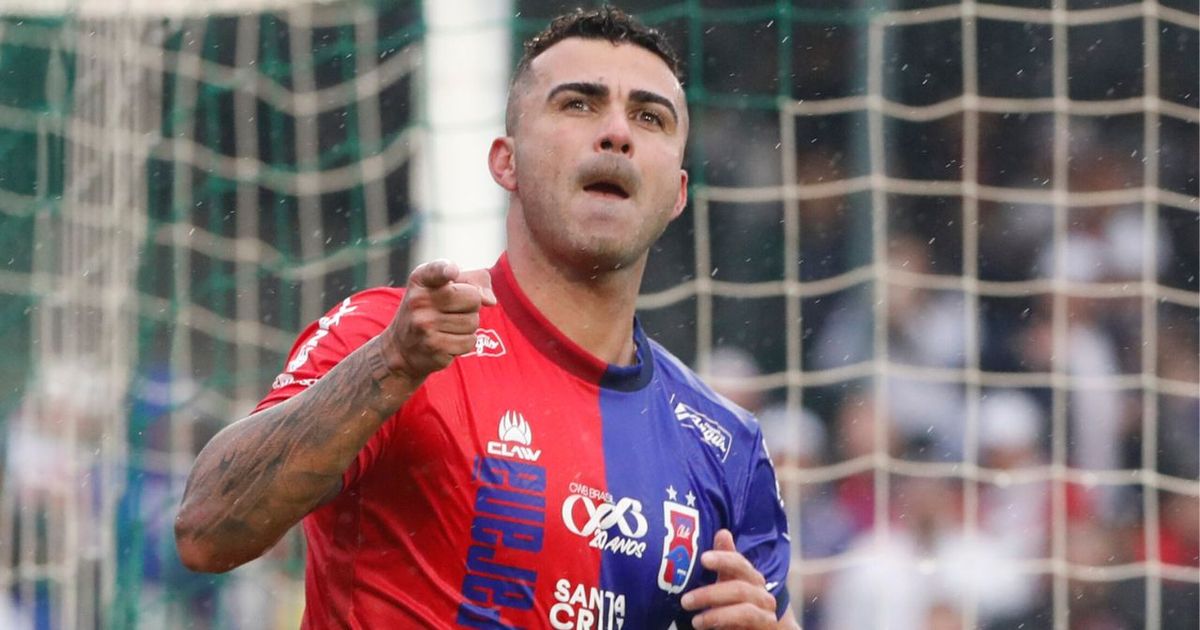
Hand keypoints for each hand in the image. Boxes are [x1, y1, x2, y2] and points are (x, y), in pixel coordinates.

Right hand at [380, 259, 496, 380]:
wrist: (401, 349)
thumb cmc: (430, 310)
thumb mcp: (443, 287)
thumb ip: (473, 281)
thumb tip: (490, 300)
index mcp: (421, 279)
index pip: (436, 270)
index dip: (446, 270)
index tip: (452, 272)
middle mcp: (419, 301)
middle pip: (473, 298)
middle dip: (471, 306)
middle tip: (453, 311)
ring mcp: (425, 325)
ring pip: (473, 322)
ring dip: (467, 327)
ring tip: (447, 327)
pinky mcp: (434, 347)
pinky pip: (469, 342)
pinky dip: (463, 343)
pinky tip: (447, 340)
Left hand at [681, 529, 780, 628]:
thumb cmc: (736, 605)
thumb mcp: (726, 583)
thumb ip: (724, 561)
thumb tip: (723, 532)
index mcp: (750, 576)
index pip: (738, 563)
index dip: (723, 558)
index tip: (703, 558)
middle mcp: (761, 592)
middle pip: (739, 588)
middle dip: (710, 594)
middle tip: (686, 601)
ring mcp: (766, 611)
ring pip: (744, 609)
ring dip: (716, 614)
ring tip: (696, 621)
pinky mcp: (766, 626)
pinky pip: (748, 621)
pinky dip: (726, 622)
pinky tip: (710, 627)